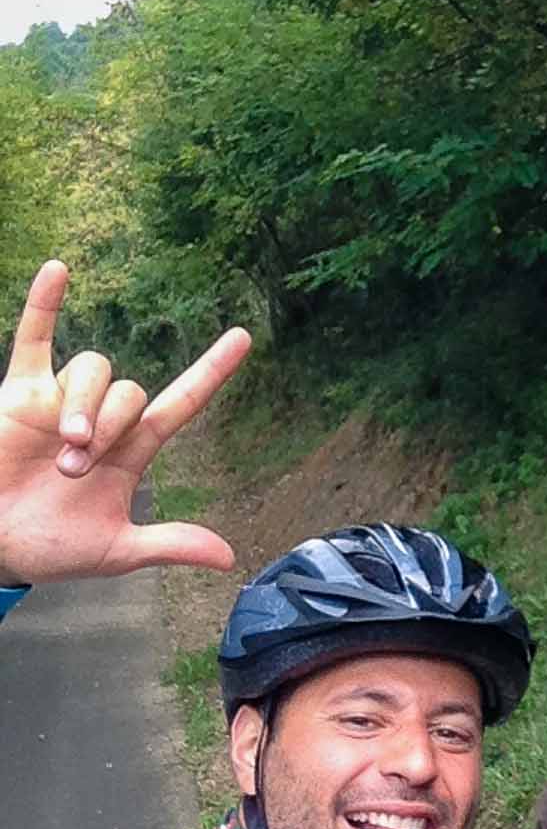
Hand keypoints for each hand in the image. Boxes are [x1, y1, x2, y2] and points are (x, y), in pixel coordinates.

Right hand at [0, 260, 251, 584]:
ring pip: (93, 371)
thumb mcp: (115, 551)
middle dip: (110, 428)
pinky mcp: (19, 394)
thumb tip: (227, 558)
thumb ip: (168, 544)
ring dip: (84, 405)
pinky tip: (58, 271)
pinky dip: (43, 304)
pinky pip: (34, 339)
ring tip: (64, 447)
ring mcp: (61, 401)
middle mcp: (102, 419)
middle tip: (76, 469)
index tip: (242, 338)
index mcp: (130, 451)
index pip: (179, 403)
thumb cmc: (52, 546)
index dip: (210, 373)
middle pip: (130, 393)